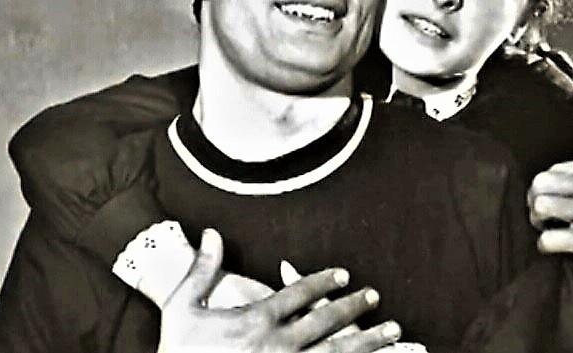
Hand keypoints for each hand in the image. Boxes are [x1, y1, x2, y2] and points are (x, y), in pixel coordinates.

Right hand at [159, 228, 401, 352]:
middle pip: (326, 322)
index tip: (343, 273)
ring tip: (394, 330)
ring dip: (368, 340)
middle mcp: (277, 345)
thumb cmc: (178, 351)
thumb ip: (202, 269)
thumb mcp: (182, 307)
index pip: (298, 294)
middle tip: (376, 296)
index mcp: (255, 320)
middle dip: (354, 307)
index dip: (323, 281)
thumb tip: (212, 231)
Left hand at [528, 143, 572, 280]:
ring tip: (546, 227)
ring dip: (537, 218)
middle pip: (541, 182)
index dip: (548, 185)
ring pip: (540, 205)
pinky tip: (553, 246)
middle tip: (542, 212)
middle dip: (534, 198)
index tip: (552, 197)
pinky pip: (549, 238)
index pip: (555, 169)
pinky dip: (545, 243)